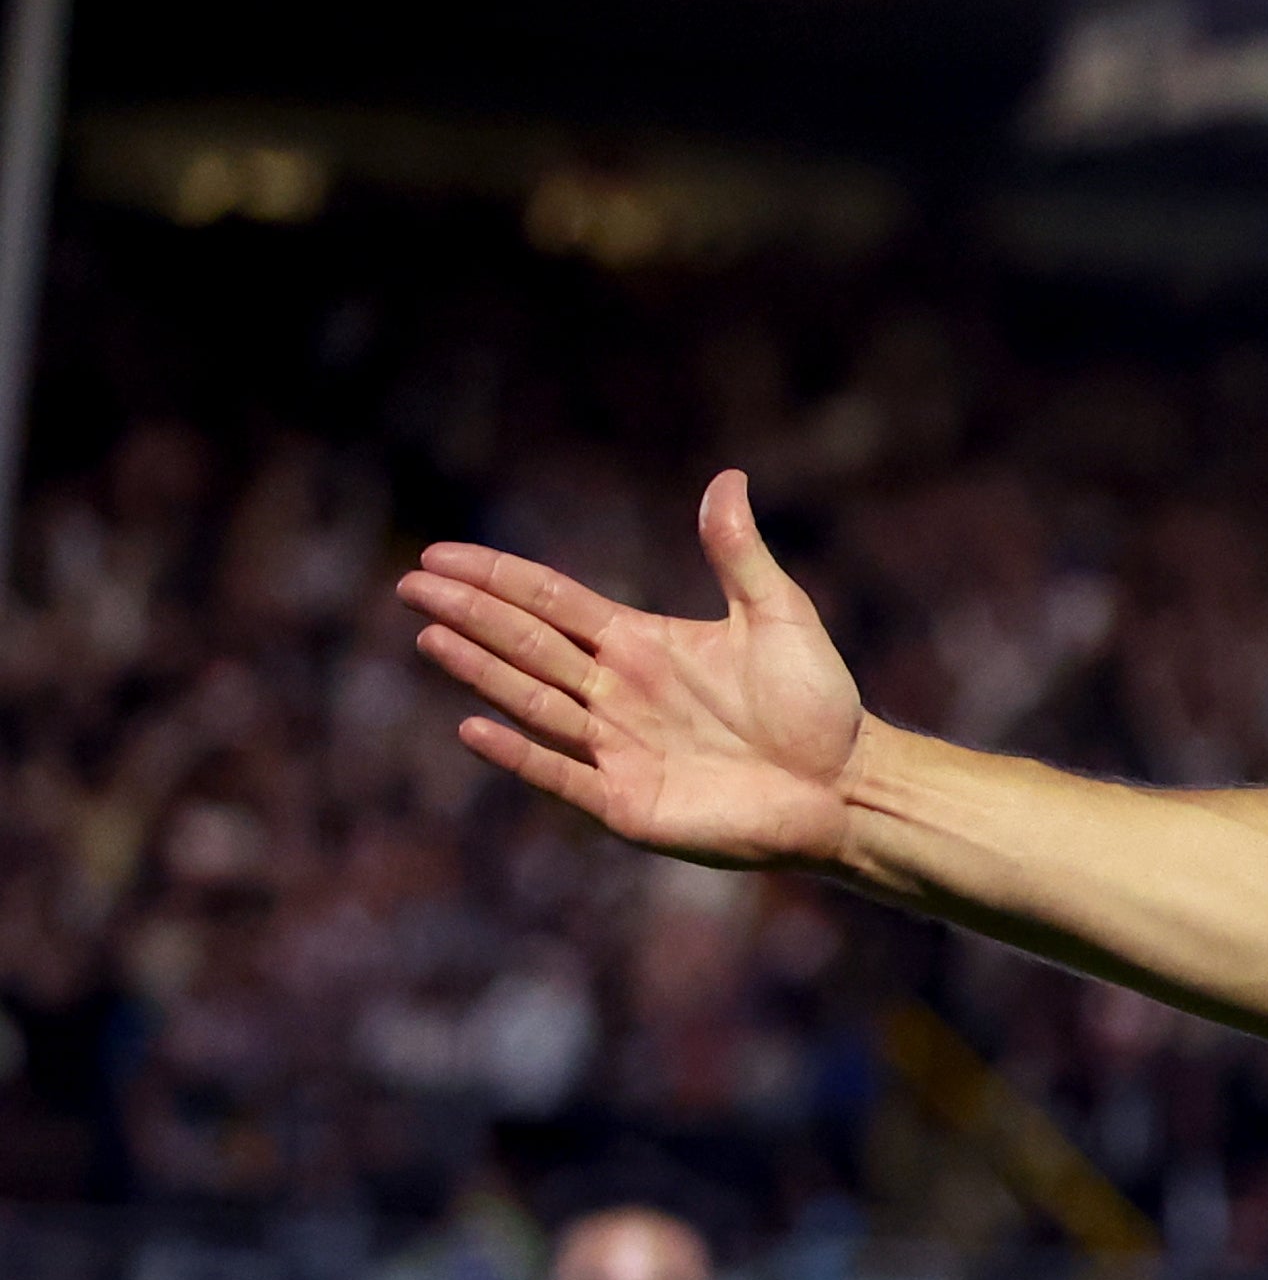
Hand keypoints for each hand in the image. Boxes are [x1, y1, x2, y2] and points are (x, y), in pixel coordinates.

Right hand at [394, 471, 873, 869]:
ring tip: (429, 636)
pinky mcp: (627, 802)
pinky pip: (561, 773)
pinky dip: (519, 754)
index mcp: (639, 645)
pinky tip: (474, 727)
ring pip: (532, 701)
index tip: (440, 556)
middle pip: (527, 643)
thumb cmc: (818, 703)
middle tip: (410, 585)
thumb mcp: (779, 615)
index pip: (550, 602)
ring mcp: (616, 747)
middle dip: (470, 613)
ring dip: (481, 670)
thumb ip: (739, 552)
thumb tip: (728, 477)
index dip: (496, 577)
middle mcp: (615, 692)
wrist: (846, 785)